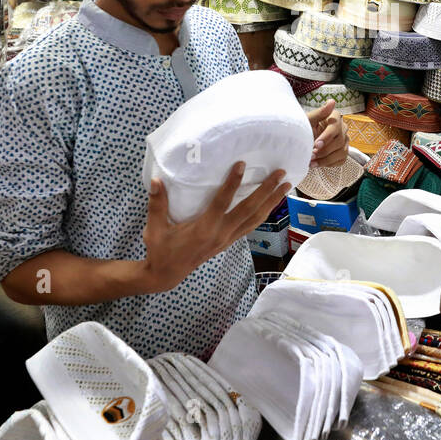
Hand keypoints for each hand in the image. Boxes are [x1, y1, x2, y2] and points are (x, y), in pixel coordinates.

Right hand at [142, 161, 291, 292]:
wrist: (167, 274)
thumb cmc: (161, 249)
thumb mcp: (155, 228)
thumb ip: (157, 203)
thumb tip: (155, 179)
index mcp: (204, 229)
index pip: (222, 202)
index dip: (232, 183)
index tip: (242, 164)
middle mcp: (221, 234)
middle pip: (249, 209)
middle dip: (266, 191)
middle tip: (281, 174)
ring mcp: (227, 239)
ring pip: (255, 219)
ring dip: (271, 202)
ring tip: (286, 186)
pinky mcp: (228, 242)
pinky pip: (251, 226)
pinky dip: (263, 213)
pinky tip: (271, 204)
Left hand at [306, 99, 348, 167]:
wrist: (300, 140)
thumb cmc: (304, 128)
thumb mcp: (308, 120)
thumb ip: (319, 112)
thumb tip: (332, 101)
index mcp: (335, 117)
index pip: (336, 127)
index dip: (326, 137)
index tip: (316, 145)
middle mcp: (342, 128)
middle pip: (339, 141)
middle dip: (324, 151)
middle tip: (311, 155)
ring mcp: (344, 141)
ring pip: (342, 152)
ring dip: (326, 159)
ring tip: (312, 162)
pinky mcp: (342, 152)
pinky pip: (341, 160)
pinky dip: (328, 164)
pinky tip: (317, 164)